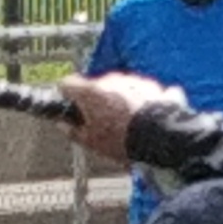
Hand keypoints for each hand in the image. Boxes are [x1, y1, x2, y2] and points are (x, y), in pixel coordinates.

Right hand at [60, 72, 185, 169]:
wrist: (160, 138)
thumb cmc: (121, 141)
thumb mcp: (91, 143)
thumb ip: (73, 131)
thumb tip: (62, 125)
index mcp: (90, 92)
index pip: (67, 84)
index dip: (67, 96)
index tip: (72, 108)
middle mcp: (110, 80)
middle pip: (96, 87)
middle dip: (97, 101)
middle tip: (103, 124)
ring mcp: (133, 80)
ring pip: (120, 88)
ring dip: (120, 100)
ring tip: (129, 125)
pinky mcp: (152, 86)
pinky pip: (142, 92)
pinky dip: (142, 101)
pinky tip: (146, 118)